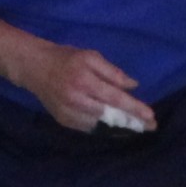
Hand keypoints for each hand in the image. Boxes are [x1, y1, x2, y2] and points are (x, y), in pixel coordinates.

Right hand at [20, 40, 154, 134]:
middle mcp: (76, 100)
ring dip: (120, 129)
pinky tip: (117, 129)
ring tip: (138, 128)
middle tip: (151, 126)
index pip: (115, 98)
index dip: (134, 108)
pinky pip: (88, 128)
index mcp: (84, 81)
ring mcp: (68, 113)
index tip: (151, 116)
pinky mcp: (63, 121)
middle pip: (110, 116)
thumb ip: (113, 72)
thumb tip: (134, 86)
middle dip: (132, 122)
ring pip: (100, 126)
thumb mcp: (91, 57)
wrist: (34, 68)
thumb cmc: (66, 59)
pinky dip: (104, 129)